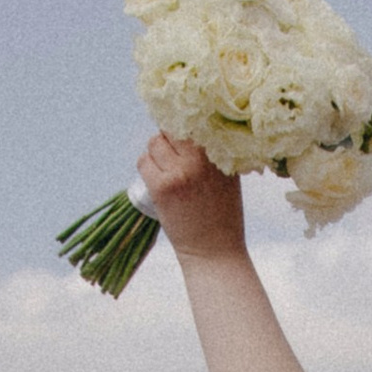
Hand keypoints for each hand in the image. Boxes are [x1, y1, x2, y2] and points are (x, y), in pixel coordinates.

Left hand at [135, 131, 245, 265]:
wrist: (215, 251)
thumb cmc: (223, 216)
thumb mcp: (228, 178)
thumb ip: (214, 153)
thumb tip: (193, 129)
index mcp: (220, 153)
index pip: (194, 121)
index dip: (184, 126)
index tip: (181, 134)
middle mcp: (201, 158)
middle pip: (172, 129)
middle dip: (169, 140)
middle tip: (173, 158)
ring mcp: (180, 172)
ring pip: (155, 143)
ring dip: (156, 153)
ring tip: (165, 170)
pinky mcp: (162, 186)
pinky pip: (144, 162)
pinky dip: (147, 167)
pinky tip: (156, 179)